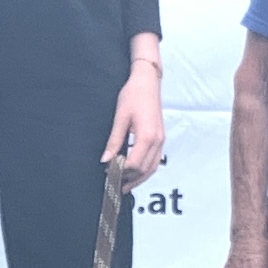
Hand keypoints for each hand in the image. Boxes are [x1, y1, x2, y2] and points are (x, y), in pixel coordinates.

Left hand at [102, 64, 166, 187]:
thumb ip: (114, 141)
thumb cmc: (133, 95)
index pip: (134, 164)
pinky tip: (136, 172)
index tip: (108, 172)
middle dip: (129, 179)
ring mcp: (161, 140)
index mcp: (147, 136)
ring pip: (152, 168)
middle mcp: (157, 141)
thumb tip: (106, 159)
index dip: (121, 171)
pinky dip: (146, 170)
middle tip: (114, 183)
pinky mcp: (160, 138)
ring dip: (139, 178)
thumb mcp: (120, 118)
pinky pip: (155, 160)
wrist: (148, 82)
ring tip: (125, 185)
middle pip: (144, 170)